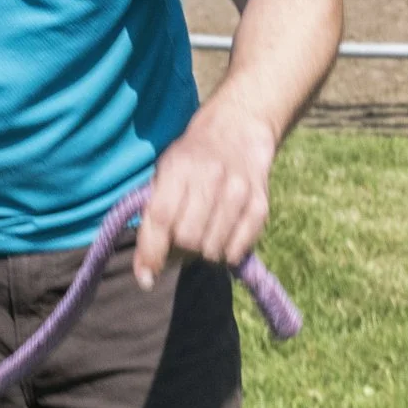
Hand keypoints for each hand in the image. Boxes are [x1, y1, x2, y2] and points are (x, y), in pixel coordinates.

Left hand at [133, 103, 278, 289]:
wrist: (239, 128)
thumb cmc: (191, 157)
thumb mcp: (164, 173)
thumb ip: (153, 216)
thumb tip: (146, 271)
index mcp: (179, 167)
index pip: (162, 217)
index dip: (152, 252)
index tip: (145, 278)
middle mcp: (211, 177)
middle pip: (189, 239)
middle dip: (179, 251)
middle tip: (180, 242)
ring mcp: (239, 191)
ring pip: (213, 249)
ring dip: (203, 253)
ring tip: (202, 235)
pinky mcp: (261, 204)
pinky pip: (239, 249)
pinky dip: (226, 252)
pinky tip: (221, 236)